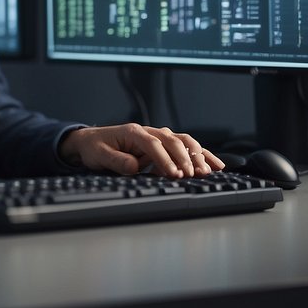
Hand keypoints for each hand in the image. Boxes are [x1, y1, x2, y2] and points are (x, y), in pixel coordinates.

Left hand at [59, 124, 225, 178]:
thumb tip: (134, 167)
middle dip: (186, 158)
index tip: (173, 174)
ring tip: (209, 171)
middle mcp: (149, 132)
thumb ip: (116, 160)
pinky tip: (215, 165)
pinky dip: (201, 155)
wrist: (91, 141)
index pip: (154, 144)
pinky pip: (185, 148)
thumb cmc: (95, 147)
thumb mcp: (99, 155)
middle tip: (194, 175)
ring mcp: (157, 137)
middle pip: (173, 140)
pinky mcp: (163, 146)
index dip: (165, 159)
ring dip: (198, 155)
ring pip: (184, 142)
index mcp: (133, 131)